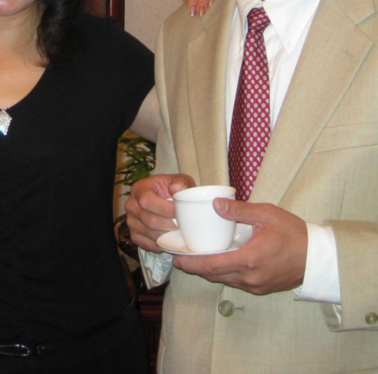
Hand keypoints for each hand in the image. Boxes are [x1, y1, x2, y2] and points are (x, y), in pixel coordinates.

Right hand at [125, 173, 194, 252]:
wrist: (165, 201)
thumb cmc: (173, 190)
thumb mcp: (179, 181)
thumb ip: (180, 183)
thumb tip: (176, 189)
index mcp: (139, 188)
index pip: (146, 200)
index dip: (164, 209)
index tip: (179, 213)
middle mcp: (131, 205)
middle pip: (150, 220)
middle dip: (170, 225)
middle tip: (183, 225)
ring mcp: (131, 221)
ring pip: (151, 234)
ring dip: (167, 235)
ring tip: (179, 231)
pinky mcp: (134, 235)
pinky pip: (149, 244)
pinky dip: (162, 244)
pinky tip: (170, 237)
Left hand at [172, 198, 307, 294]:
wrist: (318, 258)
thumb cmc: (293, 233)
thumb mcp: (266, 215)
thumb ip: (239, 210)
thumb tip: (214, 204)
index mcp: (248, 260)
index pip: (211, 265)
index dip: (191, 262)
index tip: (176, 257)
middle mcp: (249, 278)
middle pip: (214, 275)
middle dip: (195, 266)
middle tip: (179, 256)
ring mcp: (255, 286)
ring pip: (224, 279)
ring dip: (209, 270)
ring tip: (195, 257)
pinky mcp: (261, 288)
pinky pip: (236, 282)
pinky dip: (223, 273)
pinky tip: (218, 261)